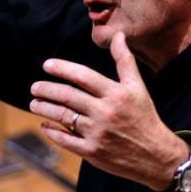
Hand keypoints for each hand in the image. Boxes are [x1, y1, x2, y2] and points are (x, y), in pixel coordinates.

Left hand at [29, 32, 187, 190]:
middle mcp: (105, 112)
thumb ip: (124, 60)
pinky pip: (66, 140)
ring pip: (63, 117)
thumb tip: (119, 35)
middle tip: (34, 87)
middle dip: (47, 90)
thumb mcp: (138, 87)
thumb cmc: (145, 117)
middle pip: (68, 96)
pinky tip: (45, 124)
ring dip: (44, 109)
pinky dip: (52, 131)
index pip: (83, 76)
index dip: (62, 69)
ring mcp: (97, 133)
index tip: (47, 65)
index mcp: (116, 94)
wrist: (157, 156)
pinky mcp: (92, 152)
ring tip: (34, 103)